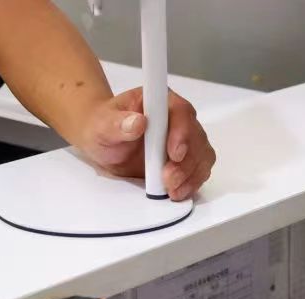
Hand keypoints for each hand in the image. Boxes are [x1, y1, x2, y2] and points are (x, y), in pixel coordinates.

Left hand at [76, 88, 215, 200]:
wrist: (104, 144)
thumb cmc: (103, 128)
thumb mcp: (102, 125)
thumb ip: (117, 124)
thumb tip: (138, 122)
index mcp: (160, 101)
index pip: (181, 111)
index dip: (182, 132)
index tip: (174, 153)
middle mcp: (178, 118)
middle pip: (196, 138)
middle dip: (186, 162)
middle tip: (168, 179)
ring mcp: (187, 139)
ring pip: (202, 156)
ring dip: (190, 176)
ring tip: (171, 189)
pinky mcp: (188, 159)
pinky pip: (200, 170)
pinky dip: (191, 183)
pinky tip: (178, 191)